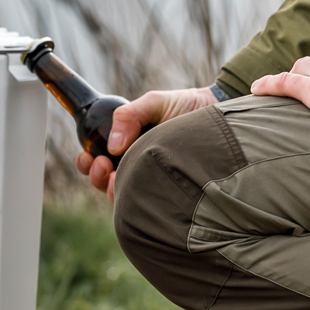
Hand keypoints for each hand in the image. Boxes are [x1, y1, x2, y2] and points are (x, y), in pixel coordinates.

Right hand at [77, 85, 218, 199]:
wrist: (222, 115)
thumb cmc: (189, 107)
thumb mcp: (156, 103)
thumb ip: (130, 115)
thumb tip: (113, 145)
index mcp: (130, 146)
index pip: (98, 161)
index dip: (86, 163)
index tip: (88, 157)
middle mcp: (138, 166)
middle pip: (104, 182)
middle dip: (95, 177)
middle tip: (102, 165)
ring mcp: (154, 181)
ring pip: (124, 197)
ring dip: (112, 189)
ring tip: (117, 176)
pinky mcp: (172, 195)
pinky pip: (150, 206)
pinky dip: (137, 200)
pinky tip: (140, 189)